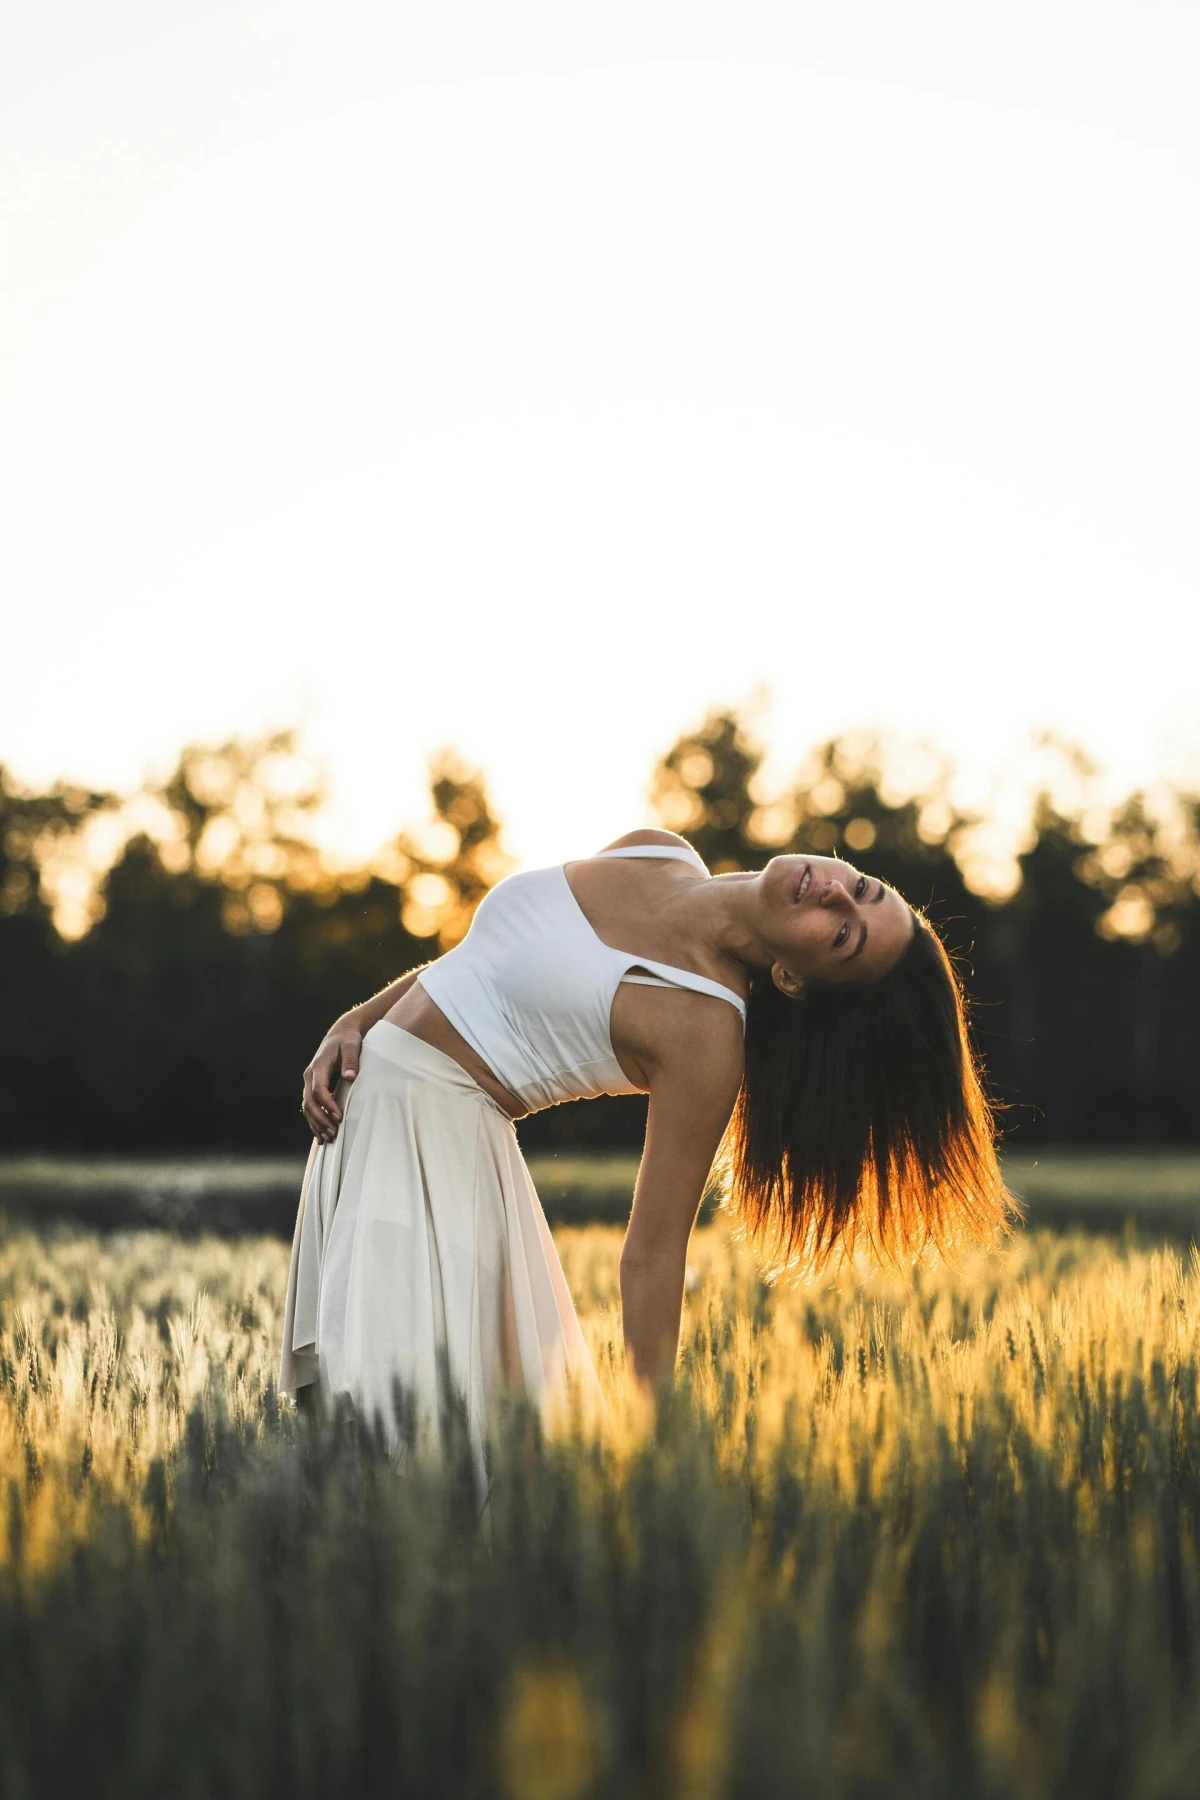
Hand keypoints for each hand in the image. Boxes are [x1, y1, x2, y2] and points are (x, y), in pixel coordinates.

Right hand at [302, 1017, 362, 1142]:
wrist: (340, 1034)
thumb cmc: (348, 1040)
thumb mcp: (352, 1046)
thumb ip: (351, 1061)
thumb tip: (350, 1077)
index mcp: (319, 1066)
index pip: (319, 1090)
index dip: (328, 1105)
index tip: (339, 1117)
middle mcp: (310, 1075)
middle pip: (310, 1102)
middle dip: (321, 1119)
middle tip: (334, 1133)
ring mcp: (310, 1082)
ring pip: (307, 1107)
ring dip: (316, 1123)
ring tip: (328, 1138)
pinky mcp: (314, 1087)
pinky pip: (310, 1107)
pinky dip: (314, 1121)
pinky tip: (321, 1135)